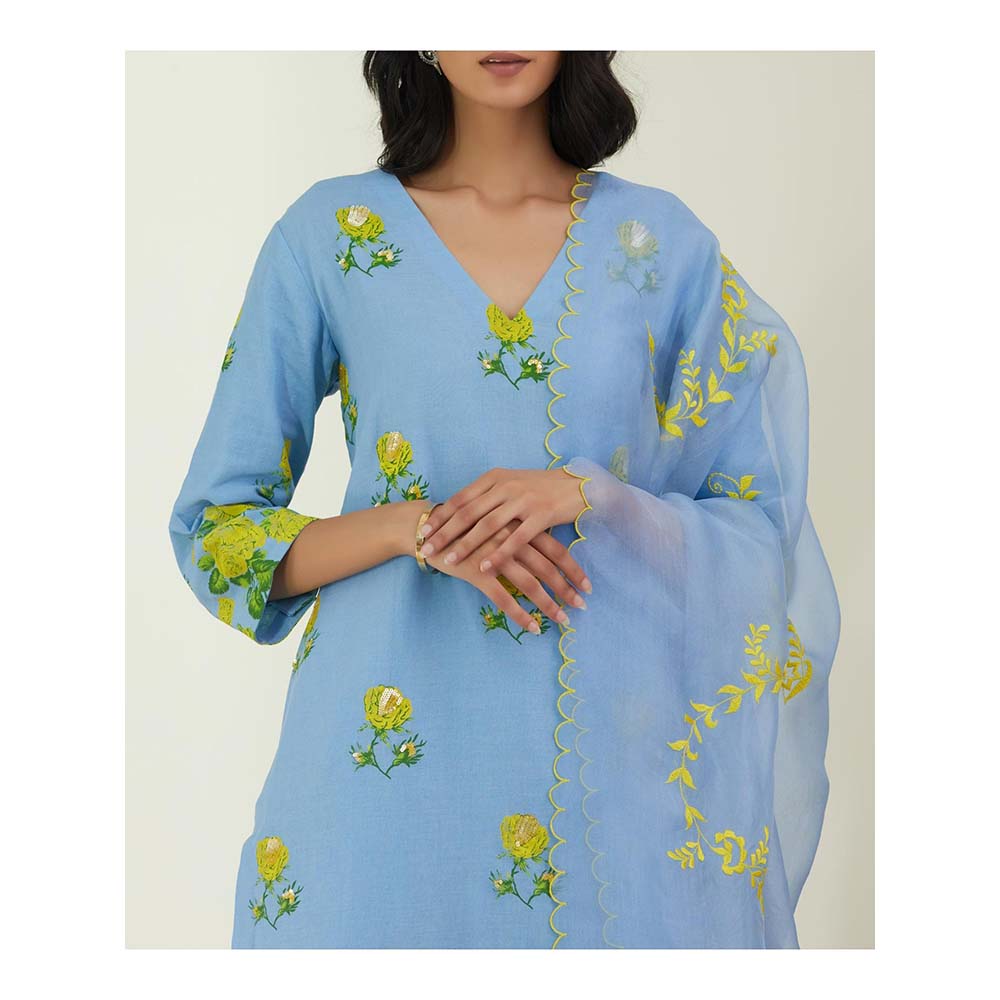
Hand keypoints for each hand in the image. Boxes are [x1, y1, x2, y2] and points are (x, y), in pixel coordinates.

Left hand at [418, 466, 591, 597]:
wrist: (576, 485)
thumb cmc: (539, 488)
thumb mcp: (510, 484)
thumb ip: (486, 496)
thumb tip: (458, 513)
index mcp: (495, 478)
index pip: (461, 498)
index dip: (441, 516)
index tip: (423, 531)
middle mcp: (506, 486)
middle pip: (468, 512)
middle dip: (445, 533)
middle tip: (426, 548)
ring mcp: (524, 500)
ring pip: (488, 526)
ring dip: (466, 545)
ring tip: (449, 560)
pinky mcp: (542, 515)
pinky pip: (516, 539)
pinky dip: (498, 554)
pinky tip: (485, 567)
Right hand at [421, 517, 585, 633]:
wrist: (429, 528)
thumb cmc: (465, 526)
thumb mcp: (496, 522)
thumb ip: (519, 533)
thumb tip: (544, 553)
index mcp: (519, 526)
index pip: (556, 549)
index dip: (573, 569)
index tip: (588, 586)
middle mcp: (511, 539)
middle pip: (548, 568)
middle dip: (567, 589)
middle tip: (581, 606)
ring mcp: (495, 556)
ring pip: (530, 584)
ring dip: (549, 605)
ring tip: (562, 621)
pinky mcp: (477, 572)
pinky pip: (504, 598)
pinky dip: (520, 615)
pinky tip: (531, 628)